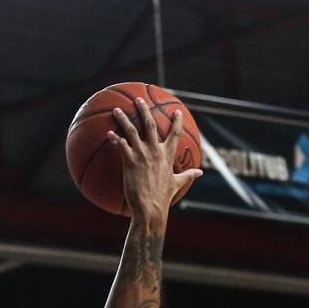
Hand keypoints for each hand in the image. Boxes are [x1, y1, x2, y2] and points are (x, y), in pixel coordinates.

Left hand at [110, 96, 203, 224]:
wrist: (151, 208)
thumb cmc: (163, 197)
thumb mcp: (177, 184)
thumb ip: (188, 175)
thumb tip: (200, 172)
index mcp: (168, 155)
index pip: (175, 133)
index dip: (176, 121)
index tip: (176, 111)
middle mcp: (155, 151)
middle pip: (149, 124)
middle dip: (144, 109)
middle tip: (139, 99)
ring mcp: (142, 155)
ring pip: (131, 131)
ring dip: (123, 119)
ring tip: (116, 109)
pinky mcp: (130, 161)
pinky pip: (121, 145)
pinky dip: (114, 138)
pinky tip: (108, 133)